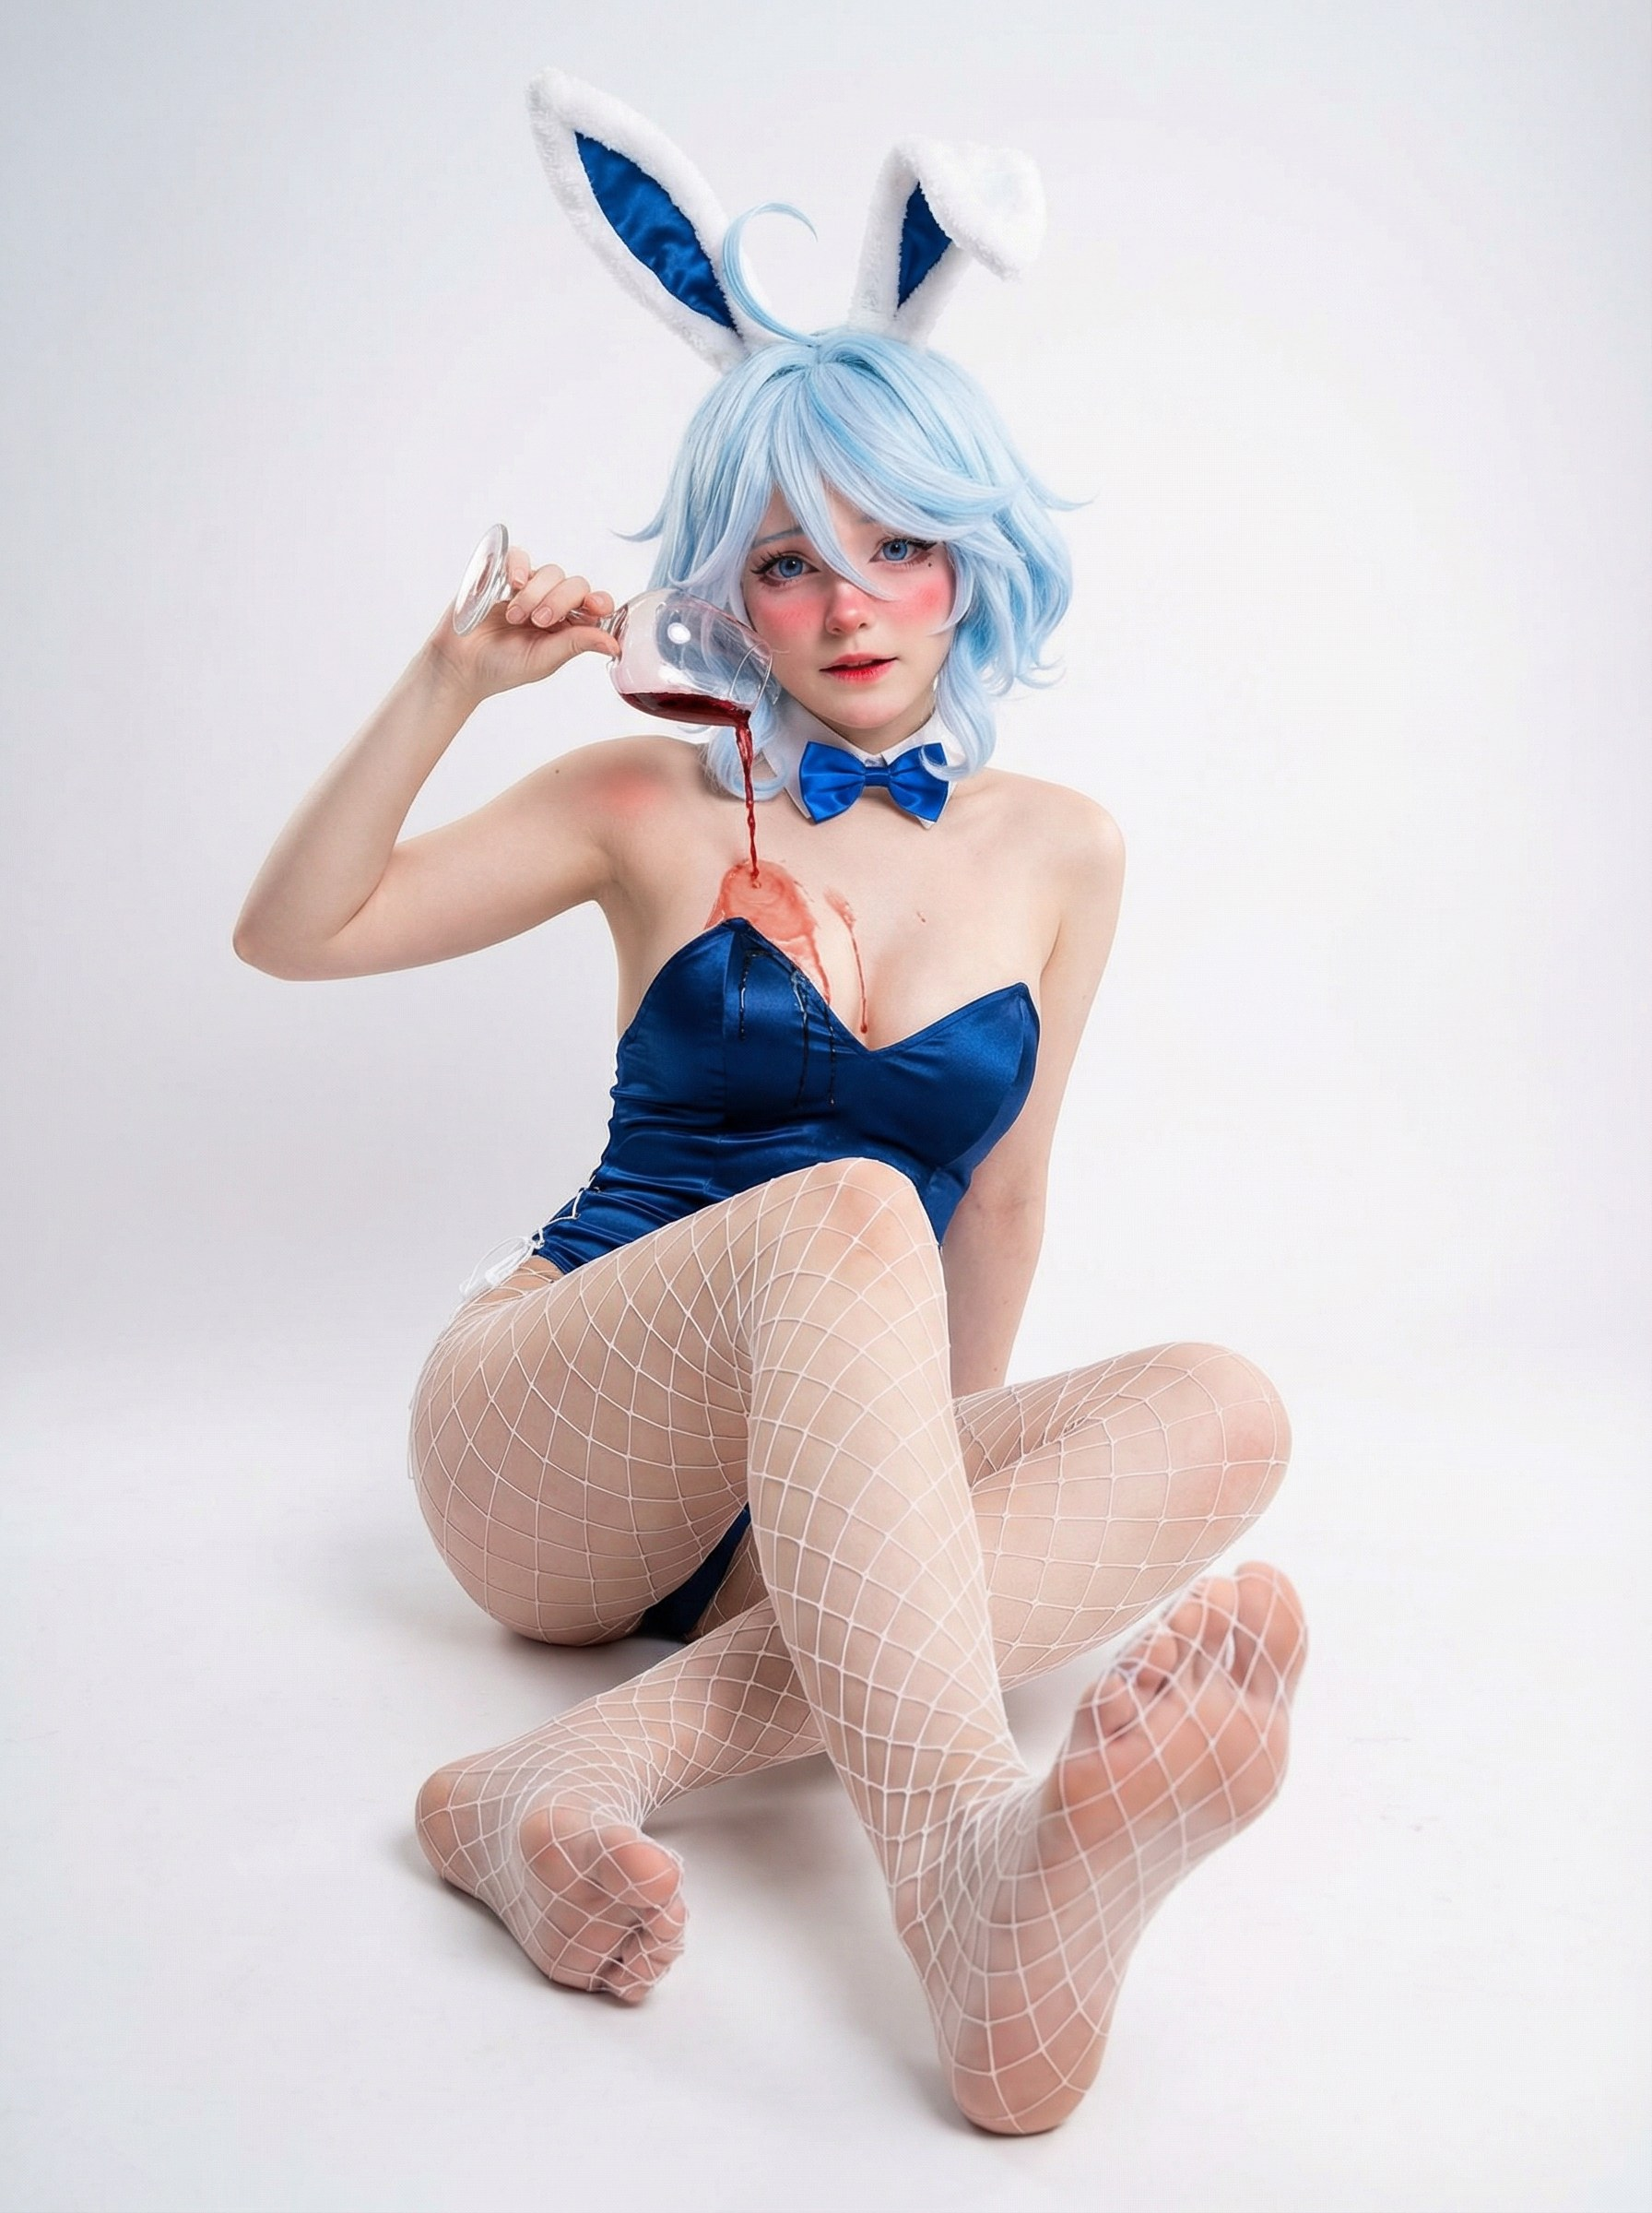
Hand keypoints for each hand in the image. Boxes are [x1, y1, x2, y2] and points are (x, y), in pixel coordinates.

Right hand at [426, 548, 621, 700]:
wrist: (461, 664)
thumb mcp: (545, 659)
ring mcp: (528, 588)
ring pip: (550, 572)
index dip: (598, 601)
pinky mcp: (502, 575)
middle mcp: (552, 603)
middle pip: (574, 584)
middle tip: (539, 621)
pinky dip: (519, 567)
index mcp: (567, 625)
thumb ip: (577, 644)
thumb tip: (614, 644)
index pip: (593, 603)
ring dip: (535, 593)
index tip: (594, 606)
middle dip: (560, 600)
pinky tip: (512, 585)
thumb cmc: (503, 667)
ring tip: (516, 616)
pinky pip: (520, 557)